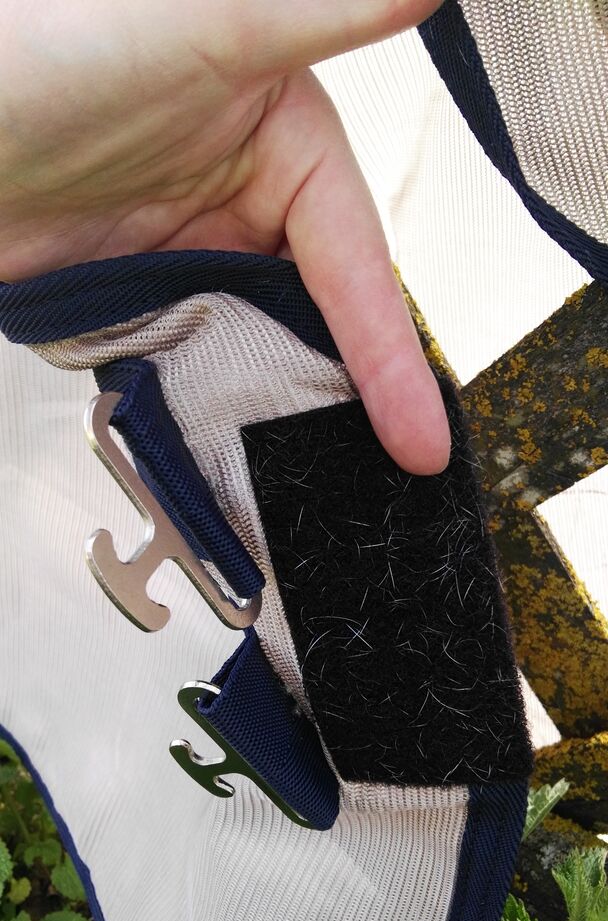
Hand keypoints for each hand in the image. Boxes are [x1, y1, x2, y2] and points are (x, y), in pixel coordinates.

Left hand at [0, 0, 448, 472]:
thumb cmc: (51, 46)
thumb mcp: (203, 31)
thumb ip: (322, 14)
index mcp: (290, 148)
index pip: (359, 264)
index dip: (392, 356)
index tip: (421, 439)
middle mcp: (252, 211)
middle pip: (322, 325)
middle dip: (352, 402)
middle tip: (382, 482)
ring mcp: (197, 265)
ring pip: (263, 356)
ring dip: (285, 417)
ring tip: (319, 490)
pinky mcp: (147, 307)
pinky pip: (198, 371)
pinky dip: (218, 415)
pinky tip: (236, 462)